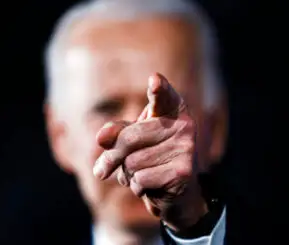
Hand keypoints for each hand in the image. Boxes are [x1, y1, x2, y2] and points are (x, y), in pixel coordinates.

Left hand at [93, 73, 207, 230]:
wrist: (177, 193)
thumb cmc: (151, 158)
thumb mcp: (131, 140)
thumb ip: (115, 133)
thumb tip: (101, 137)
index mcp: (173, 111)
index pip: (164, 96)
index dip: (159, 89)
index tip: (154, 80)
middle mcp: (184, 126)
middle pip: (129, 138)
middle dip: (112, 157)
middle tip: (103, 169)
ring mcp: (186, 149)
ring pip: (132, 162)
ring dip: (128, 174)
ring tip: (143, 173)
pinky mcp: (183, 172)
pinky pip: (141, 179)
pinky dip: (137, 187)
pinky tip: (150, 185)